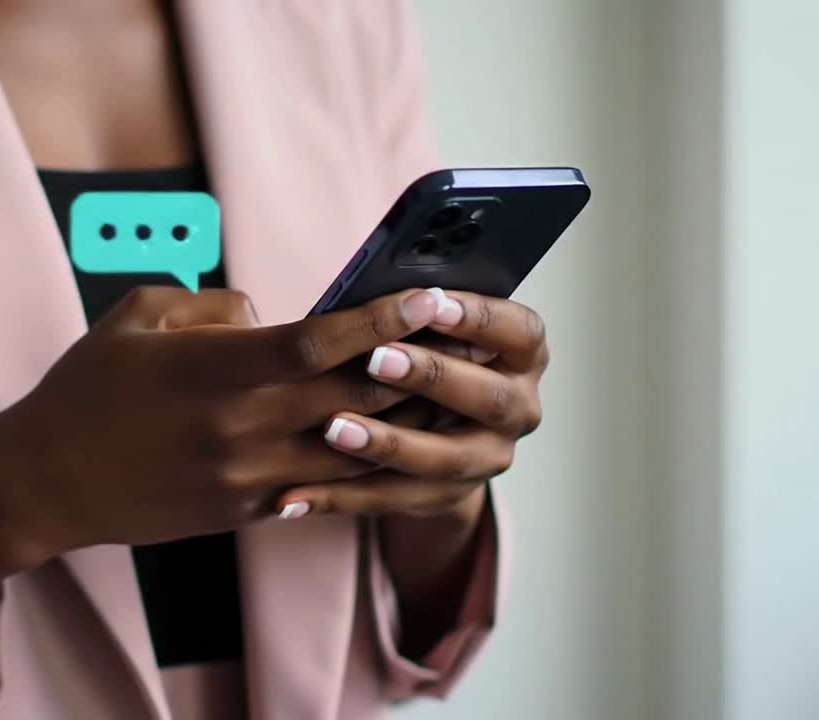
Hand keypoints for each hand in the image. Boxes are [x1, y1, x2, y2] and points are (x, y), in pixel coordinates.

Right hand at [0, 286, 451, 611]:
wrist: (45, 482)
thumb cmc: (86, 389)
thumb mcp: (136, 317)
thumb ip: (212, 305)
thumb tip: (268, 315)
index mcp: (211, 368)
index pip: (315, 342)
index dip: (379, 318)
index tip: (427, 294)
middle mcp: (236, 426)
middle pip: (349, 396)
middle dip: (415, 367)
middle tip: (469, 340)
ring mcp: (243, 477)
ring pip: (348, 451)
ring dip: (402, 422)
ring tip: (450, 393)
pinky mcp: (242, 512)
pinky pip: (317, 488)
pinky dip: (357, 464)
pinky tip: (391, 440)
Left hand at [274, 289, 548, 517]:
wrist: (431, 418)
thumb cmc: (421, 344)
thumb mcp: (427, 322)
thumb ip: (412, 310)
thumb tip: (372, 288)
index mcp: (523, 353)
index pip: (517, 331)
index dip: (477, 318)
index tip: (430, 302)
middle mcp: (518, 408)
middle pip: (488, 397)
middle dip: (432, 377)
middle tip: (376, 358)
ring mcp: (488, 458)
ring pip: (444, 459)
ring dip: (388, 443)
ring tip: (333, 429)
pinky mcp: (446, 496)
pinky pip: (395, 500)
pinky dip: (342, 497)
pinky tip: (295, 496)